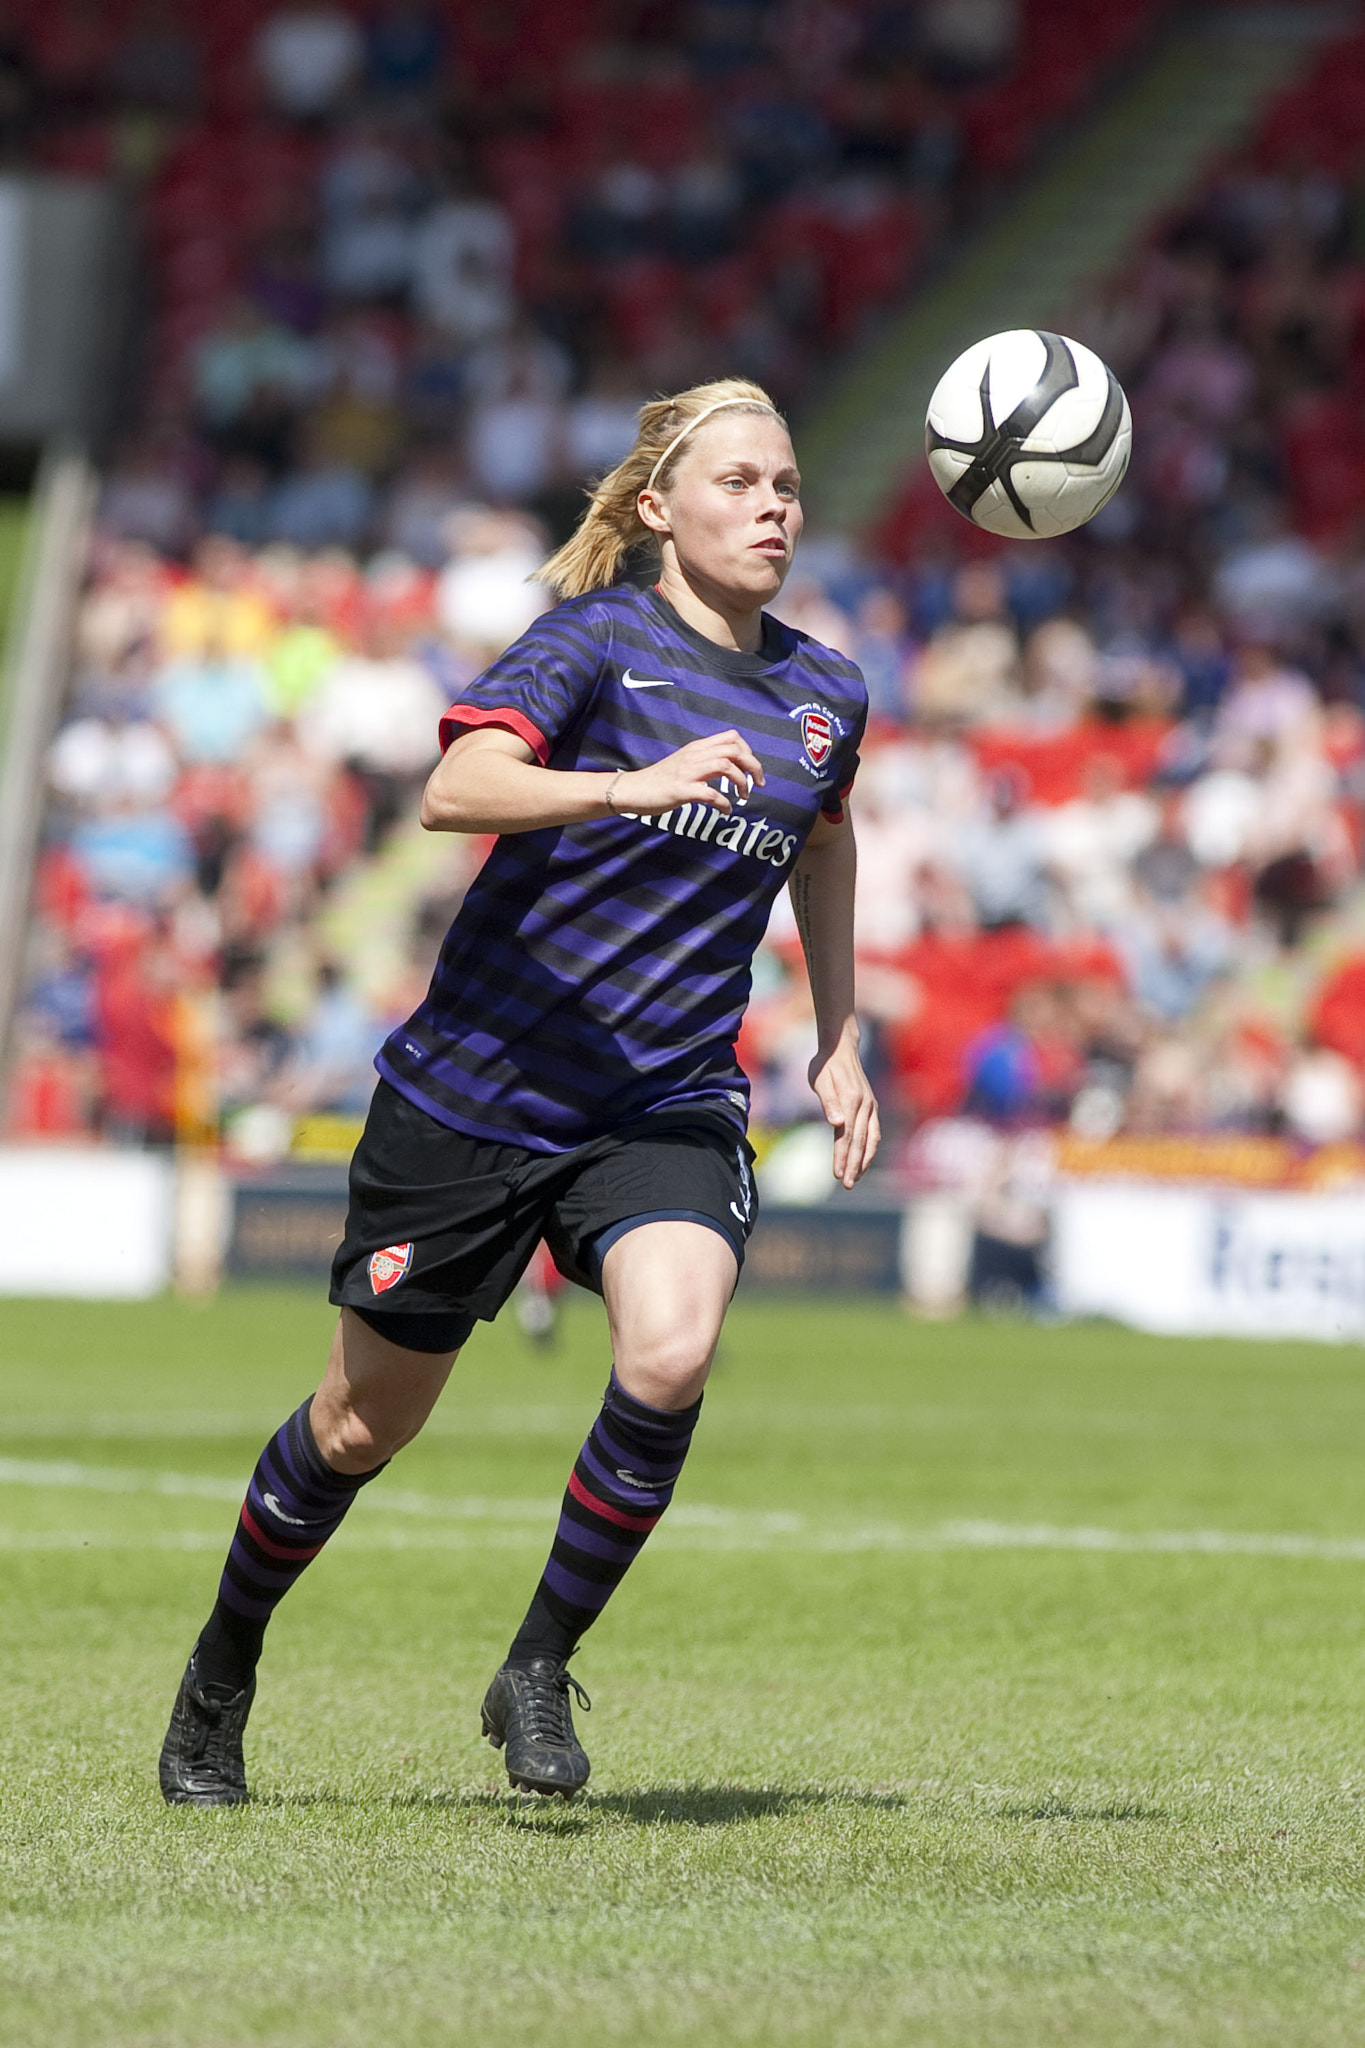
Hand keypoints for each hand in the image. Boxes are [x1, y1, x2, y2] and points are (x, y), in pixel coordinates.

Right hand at [615, 730, 763, 816]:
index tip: (751, 769)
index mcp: (697, 748)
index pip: (732, 737)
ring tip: (744, 797)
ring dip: (742, 783)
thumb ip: (704, 760)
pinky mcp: (681, 790)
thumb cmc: (660, 780)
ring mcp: (687, 772)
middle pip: (735, 750)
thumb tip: (729, 766)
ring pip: (726, 766)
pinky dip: (724, 803)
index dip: (749, 751)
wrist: (632, 789)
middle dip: (754, 766)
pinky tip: (726, 811)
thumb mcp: (684, 762)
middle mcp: (694, 756)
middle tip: (758, 784)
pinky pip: (711, 794)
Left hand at [809, 1030, 879, 1189]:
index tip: (838, 1174)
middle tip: (848, 1185)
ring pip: (872, 1139)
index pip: (847, 1136)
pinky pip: (874, 1132)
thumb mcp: (820, 1080)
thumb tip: (836, 1123)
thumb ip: (828, 1102)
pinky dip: (870, 1148)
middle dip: (855, 1165)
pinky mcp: (871, 1107)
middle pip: (861, 1141)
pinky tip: (864, 1159)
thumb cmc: (825, 1065)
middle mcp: (865, 1106)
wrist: (840, 1048)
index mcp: (852, 1101)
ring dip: (865, 1160)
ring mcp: (870, 1106)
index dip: (843, 1156)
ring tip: (856, 1177)